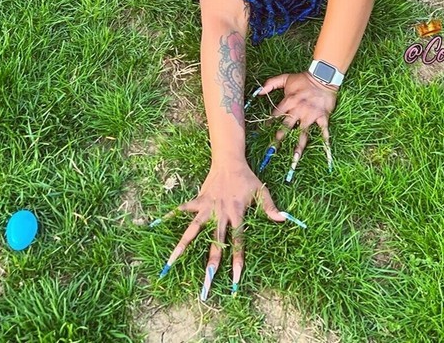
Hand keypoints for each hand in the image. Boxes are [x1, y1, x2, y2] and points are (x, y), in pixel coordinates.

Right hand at [151, 159, 294, 300]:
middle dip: (211, 263)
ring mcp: (207, 208)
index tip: (235, 278)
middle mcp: (221, 214)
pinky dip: (173, 214)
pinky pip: (184, 209)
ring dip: (183, 245)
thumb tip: (284, 219)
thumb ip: (270, 207)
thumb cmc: (247, 178)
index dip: (238, 260)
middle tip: (206, 283)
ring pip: (193, 230)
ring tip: (171, 261)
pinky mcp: (199, 201)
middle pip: (215, 242)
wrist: (229, 161)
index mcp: (237, 214)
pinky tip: (159, 222)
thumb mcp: (261, 191)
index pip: (238, 241)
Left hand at [252, 71, 336, 181]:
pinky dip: (324, 138)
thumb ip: (271, 83)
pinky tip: (324, 148)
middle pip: (287, 127)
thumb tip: (259, 92)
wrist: (323, 76)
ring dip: (299, 145)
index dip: (269, 124)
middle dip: (279, 138)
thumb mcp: (286, 78)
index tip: (262, 133)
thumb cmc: (304, 79)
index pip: (276, 115)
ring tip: (295, 157)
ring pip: (303, 133)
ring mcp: (310, 115)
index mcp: (288, 101)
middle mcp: (298, 110)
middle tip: (272, 150)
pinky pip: (323, 129)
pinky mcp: (322, 116)